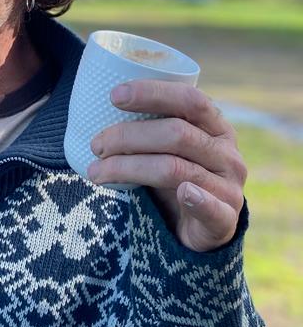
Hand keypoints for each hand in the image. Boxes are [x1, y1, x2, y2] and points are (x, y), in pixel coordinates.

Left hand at [88, 80, 246, 252]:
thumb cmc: (176, 180)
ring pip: (174, 168)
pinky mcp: (225, 220)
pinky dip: (197, 199)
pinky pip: (212, 207)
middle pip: (176, 133)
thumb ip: (150, 130)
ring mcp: (229, 187)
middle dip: (128, 136)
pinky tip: (182, 193)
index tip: (114, 95)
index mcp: (216, 127)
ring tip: (97, 172)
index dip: (153, 93)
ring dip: (128, 168)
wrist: (200, 233)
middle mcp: (226, 154)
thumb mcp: (167, 150)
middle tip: (96, 145)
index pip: (190, 99)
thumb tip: (97, 110)